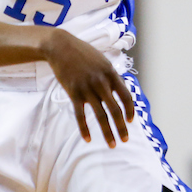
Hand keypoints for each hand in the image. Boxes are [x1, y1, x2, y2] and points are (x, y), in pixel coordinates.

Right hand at [42, 30, 135, 148]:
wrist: (60, 46)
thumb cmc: (82, 53)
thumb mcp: (101, 61)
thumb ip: (110, 76)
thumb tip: (119, 91)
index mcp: (110, 73)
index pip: (126, 96)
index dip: (130, 111)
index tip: (131, 121)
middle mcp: (101, 82)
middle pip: (115, 110)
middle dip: (122, 127)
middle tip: (125, 140)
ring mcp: (87, 88)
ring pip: (101, 115)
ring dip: (108, 132)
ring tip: (112, 144)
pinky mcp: (73, 92)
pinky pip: (80, 115)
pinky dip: (84, 128)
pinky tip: (88, 139)